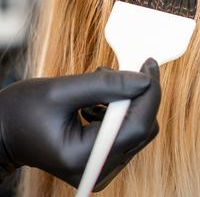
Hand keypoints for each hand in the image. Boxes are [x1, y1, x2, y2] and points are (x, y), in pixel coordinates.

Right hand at [0, 58, 159, 190]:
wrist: (2, 134)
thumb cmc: (22, 112)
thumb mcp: (61, 90)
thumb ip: (106, 85)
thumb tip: (144, 79)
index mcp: (85, 157)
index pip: (139, 126)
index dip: (151, 92)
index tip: (149, 64)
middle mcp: (97, 170)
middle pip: (142, 128)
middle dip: (137, 95)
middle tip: (119, 72)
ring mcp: (100, 168)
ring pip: (136, 128)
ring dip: (125, 101)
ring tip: (97, 88)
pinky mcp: (101, 160)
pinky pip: (124, 131)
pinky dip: (117, 110)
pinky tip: (96, 101)